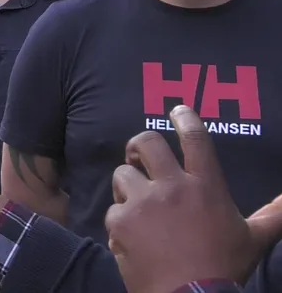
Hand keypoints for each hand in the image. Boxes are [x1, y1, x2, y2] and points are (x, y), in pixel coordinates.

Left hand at [105, 105, 281, 291]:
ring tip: (138, 208)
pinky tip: (133, 239)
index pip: (196, 139)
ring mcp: (143, 202)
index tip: (178, 111)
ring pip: (122, 175)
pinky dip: (120, 224)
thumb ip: (273, 215)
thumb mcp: (253, 238)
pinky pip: (113, 211)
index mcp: (206, 186)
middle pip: (146, 142)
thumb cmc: (225, 267)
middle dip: (139, 145)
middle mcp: (172, 186)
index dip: (186, 119)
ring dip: (127, 189)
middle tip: (138, 156)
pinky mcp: (120, 221)